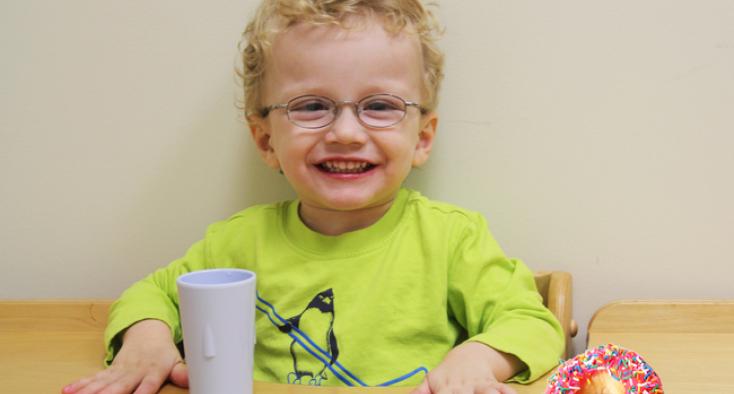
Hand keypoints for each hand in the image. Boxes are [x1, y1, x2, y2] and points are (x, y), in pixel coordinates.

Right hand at [62, 319, 188, 393]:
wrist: (147, 331)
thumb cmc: (163, 352)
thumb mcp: (176, 361)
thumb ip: (182, 372)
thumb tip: (192, 380)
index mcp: (153, 370)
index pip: (148, 384)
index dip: (143, 392)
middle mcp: (134, 371)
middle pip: (119, 386)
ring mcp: (119, 370)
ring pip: (102, 383)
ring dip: (88, 391)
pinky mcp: (109, 371)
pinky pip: (92, 378)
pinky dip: (80, 384)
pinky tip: (67, 391)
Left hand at [410, 342, 521, 393]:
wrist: (469, 356)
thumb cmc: (447, 376)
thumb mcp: (431, 381)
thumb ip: (421, 391)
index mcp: (445, 388)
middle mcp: (463, 387)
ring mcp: (479, 385)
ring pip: (485, 389)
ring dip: (489, 393)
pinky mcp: (494, 384)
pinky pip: (503, 387)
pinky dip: (508, 391)